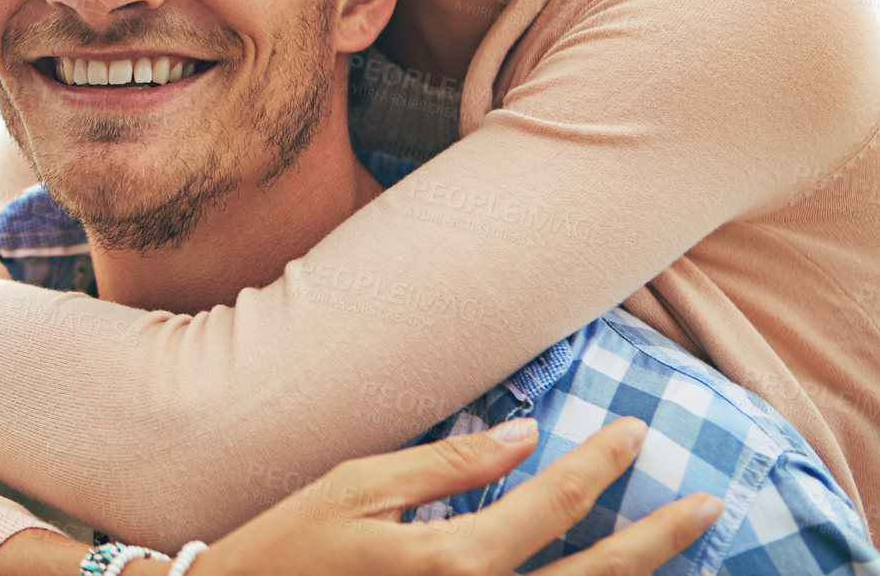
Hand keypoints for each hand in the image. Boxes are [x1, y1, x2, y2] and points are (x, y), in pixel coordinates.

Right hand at [185, 416, 720, 575]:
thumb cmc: (288, 548)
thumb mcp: (355, 487)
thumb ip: (445, 465)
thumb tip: (522, 436)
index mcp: (452, 560)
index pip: (550, 504)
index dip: (600, 465)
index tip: (636, 432)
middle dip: (657, 540)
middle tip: (705, 505)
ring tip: (679, 550)